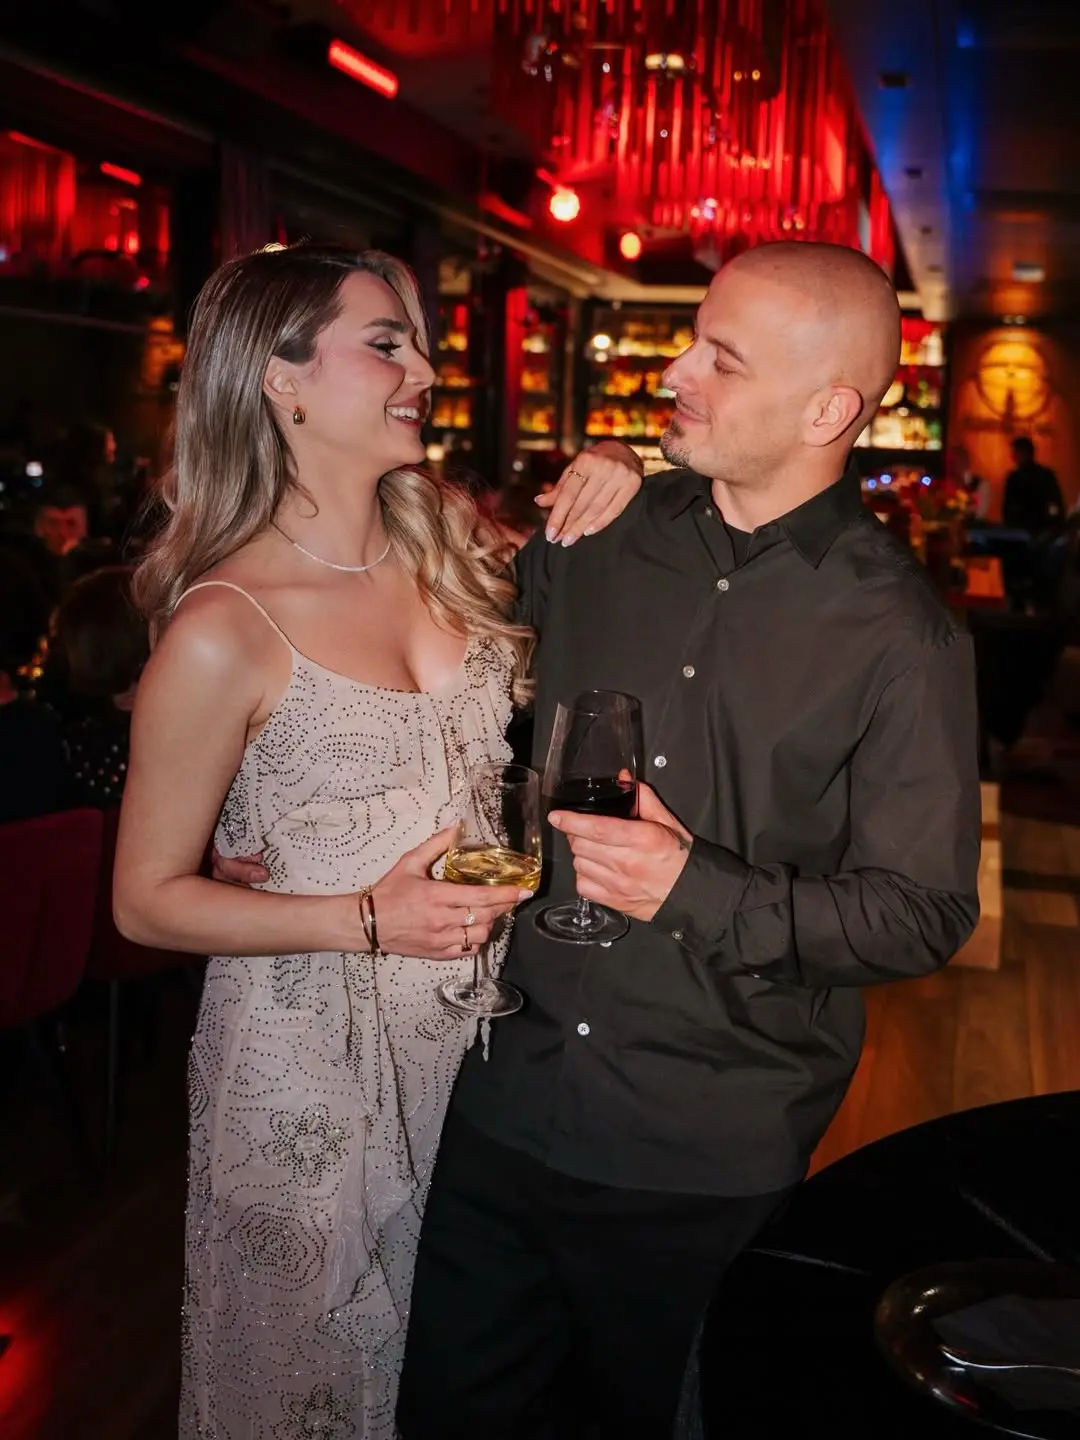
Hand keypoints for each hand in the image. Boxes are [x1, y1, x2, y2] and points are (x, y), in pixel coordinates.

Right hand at [211, 830, 529, 959]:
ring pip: (479, 935)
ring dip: (489, 923)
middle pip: (486, 916)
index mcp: (437, 896)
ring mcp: (440, 940)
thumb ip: (436, 844)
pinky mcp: (436, 953)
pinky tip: (472, 927)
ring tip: (488, 911)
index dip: (507, 895)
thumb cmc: (388, 891)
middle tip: (511, 897)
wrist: (367, 922)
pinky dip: (475, 939)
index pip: (482, 898)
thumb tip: (456, 826)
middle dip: (503, 907)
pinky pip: (467, 950)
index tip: (524, 891)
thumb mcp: (410, 862)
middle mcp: (441, 921)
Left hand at [535, 441, 643, 545]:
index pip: (568, 495)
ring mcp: (620, 475)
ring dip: (581, 527)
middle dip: (568, 525)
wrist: (625, 449)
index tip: (550, 534)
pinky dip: (600, 523)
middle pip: (582, 504)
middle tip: (558, 540)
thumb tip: (539, 502)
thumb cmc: (594, 461)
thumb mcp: (575, 468)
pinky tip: (588, 532)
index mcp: (585, 461)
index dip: (557, 516)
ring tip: (569, 540)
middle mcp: (603, 467)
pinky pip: (614, 510)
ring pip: (597, 509)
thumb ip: (559, 487)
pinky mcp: (633, 484)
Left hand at [549, 782, 691, 922]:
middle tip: (582, 829)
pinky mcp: (615, 901)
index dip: (572, 821)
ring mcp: (619, 885)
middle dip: (575, 834)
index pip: (597, 828)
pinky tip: (596, 869)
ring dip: (580, 854)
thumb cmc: (679, 856)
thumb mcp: (667, 822)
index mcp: (641, 839)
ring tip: (594, 849)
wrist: (690, 892)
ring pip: (580, 864)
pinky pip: (583, 886)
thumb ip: (644, 798)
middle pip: (582, 846)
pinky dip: (584, 875)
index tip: (557, 816)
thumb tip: (624, 777)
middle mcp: (627, 863)